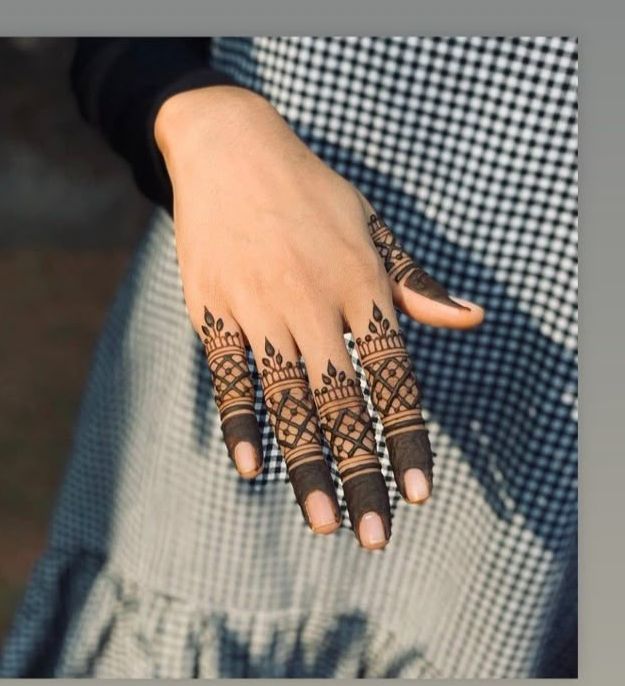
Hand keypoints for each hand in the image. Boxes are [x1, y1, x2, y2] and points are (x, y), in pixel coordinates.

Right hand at [154, 85, 483, 549]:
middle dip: (361, 474)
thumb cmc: (312, 194)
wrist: (230, 148)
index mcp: (361, 287)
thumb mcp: (374, 229)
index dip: (405, 438)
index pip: (392, 378)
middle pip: (342, 405)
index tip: (418, 493)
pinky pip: (228, 377)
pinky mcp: (212, 310)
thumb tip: (473, 320)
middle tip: (373, 536)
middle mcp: (313, 304)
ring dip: (306, 467)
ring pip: (286, 402)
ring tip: (322, 523)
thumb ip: (416, 285)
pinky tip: (252, 469)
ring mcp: (259, 309)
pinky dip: (240, 422)